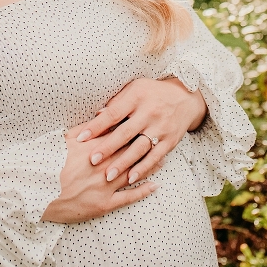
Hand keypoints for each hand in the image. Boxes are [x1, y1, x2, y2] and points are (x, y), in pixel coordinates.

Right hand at [40, 127, 158, 222]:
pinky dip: (142, 191)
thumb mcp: (64, 141)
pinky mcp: (103, 204)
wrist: (36, 191)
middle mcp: (102, 166)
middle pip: (130, 153)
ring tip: (162, 160)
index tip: (146, 123)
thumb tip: (102, 116)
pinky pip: (127, 198)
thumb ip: (85, 129)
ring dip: (148, 166)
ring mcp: (104, 186)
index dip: (134, 129)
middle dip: (146, 146)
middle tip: (160, 139)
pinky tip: (154, 186)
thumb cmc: (47, 163)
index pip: (119, 135)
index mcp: (93, 148)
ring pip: (132, 173)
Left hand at [70, 77, 206, 188]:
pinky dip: (143, 168)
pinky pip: (155, 156)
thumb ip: (117, 102)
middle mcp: (149, 113)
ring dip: (123, 163)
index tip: (81, 137)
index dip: (97, 126)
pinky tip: (131, 178)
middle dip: (107, 147)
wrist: (185, 97)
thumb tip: (97, 115)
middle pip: (125, 132)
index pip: (113, 113)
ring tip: (108, 175)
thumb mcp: (134, 89)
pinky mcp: (170, 140)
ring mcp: (161, 128)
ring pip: (139, 148)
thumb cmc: (152, 92)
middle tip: (92, 160)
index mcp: (137, 97)